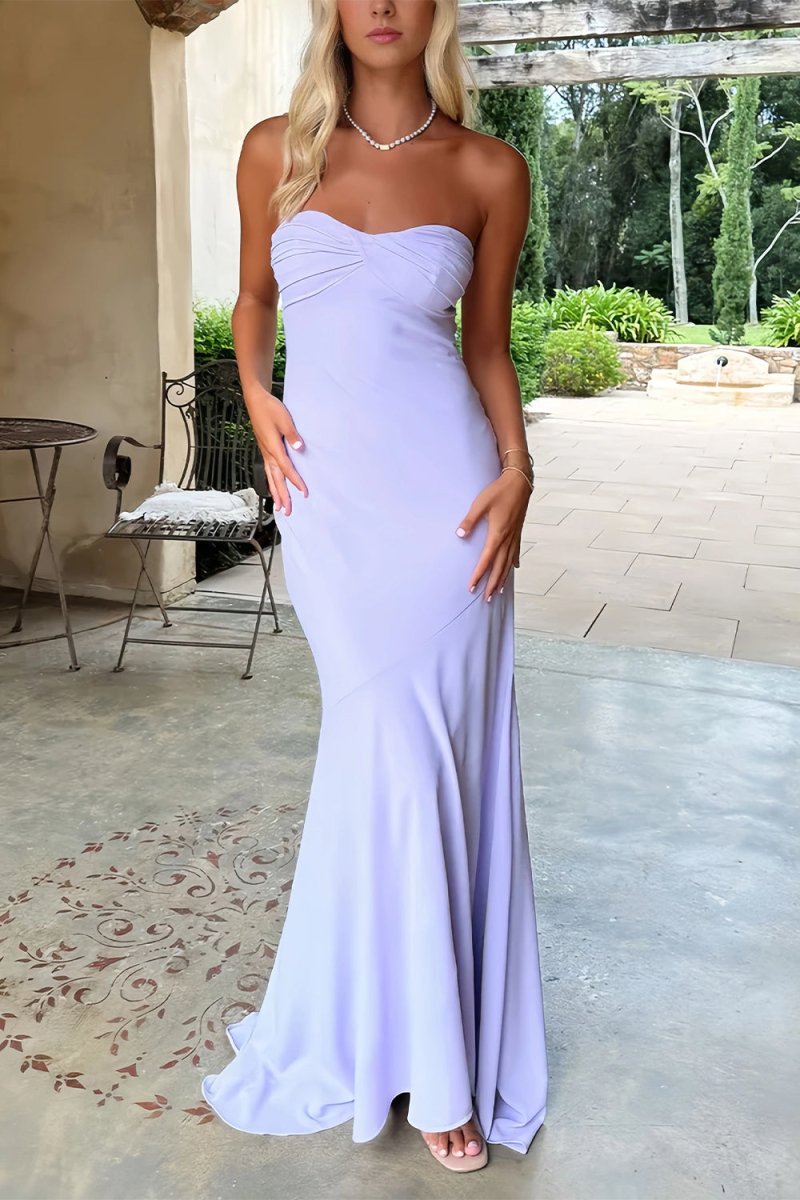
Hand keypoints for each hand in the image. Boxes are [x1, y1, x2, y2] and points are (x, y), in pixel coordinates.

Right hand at [245, 385, 306, 515]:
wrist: (255, 400)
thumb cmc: (270, 408)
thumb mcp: (284, 419)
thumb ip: (292, 435)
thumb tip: (299, 448)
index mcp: (273, 447)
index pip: (286, 468)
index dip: (295, 481)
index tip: (304, 492)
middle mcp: (268, 453)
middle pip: (276, 479)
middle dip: (283, 496)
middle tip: (288, 511)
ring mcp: (265, 452)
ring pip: (271, 477)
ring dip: (276, 493)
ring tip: (280, 507)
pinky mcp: (264, 450)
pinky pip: (268, 471)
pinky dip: (271, 482)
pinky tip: (274, 487)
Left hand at [456, 470, 532, 600]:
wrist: (520, 482)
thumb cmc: (499, 491)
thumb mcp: (480, 503)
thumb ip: (469, 521)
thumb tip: (459, 535)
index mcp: (497, 534)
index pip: (486, 560)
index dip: (478, 575)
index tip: (471, 587)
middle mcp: (507, 539)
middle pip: (499, 567)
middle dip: (492, 584)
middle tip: (486, 599)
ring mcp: (515, 536)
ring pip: (508, 563)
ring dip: (503, 578)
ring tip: (499, 592)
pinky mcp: (518, 532)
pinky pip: (515, 553)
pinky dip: (513, 564)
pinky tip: (513, 569)